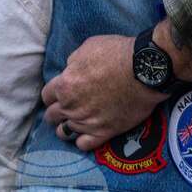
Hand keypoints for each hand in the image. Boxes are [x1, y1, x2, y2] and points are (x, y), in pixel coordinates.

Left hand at [41, 35, 166, 151]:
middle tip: (69, 107)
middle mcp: (71, 106)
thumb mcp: (90, 46)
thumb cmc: (119, 54)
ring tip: (77, 122)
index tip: (61, 93)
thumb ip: (74, 61)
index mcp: (65, 85)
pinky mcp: (104, 132)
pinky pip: (84, 144)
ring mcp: (86, 121)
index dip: (53, 94)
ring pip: (64, 132)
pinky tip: (89, 133)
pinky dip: (83, 140)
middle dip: (57, 111)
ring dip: (67, 126)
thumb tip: (71, 69)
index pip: (46, 95)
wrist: (145, 70)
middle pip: (52, 116)